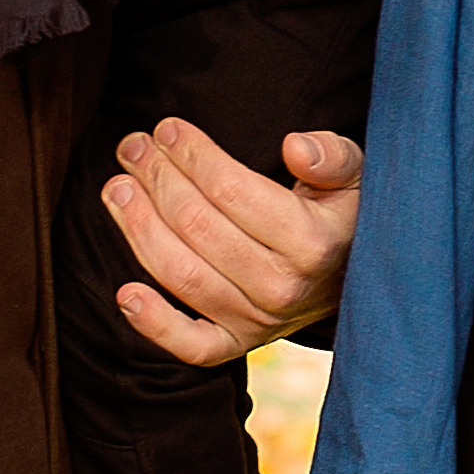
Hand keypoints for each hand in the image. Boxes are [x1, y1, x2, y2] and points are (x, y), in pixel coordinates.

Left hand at [105, 119, 362, 367]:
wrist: (355, 275)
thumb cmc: (344, 212)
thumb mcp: (356, 174)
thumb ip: (333, 155)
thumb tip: (295, 147)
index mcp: (312, 242)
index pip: (232, 191)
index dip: (193, 155)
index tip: (168, 128)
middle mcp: (283, 288)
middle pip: (198, 226)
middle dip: (157, 178)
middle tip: (132, 146)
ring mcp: (258, 322)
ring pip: (183, 275)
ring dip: (139, 228)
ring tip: (117, 188)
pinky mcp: (238, 344)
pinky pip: (190, 345)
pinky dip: (153, 323)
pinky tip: (124, 293)